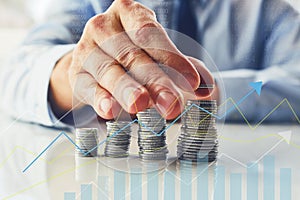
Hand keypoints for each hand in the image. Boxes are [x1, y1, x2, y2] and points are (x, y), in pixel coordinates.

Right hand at [50, 0, 213, 119]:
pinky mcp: (76, 73)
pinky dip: (100, 99)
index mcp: (128, 13)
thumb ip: (184, 68)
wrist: (95, 58)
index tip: (192, 82)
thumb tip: (208, 88)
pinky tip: (110, 110)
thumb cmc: (132, 53)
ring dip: (127, 90)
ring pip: (109, 71)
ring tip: (140, 105)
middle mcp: (104, 27)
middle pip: (132, 55)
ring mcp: (87, 49)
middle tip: (172, 104)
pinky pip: (88, 86)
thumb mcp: (157, 53)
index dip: (172, 57)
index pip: (150, 33)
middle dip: (154, 81)